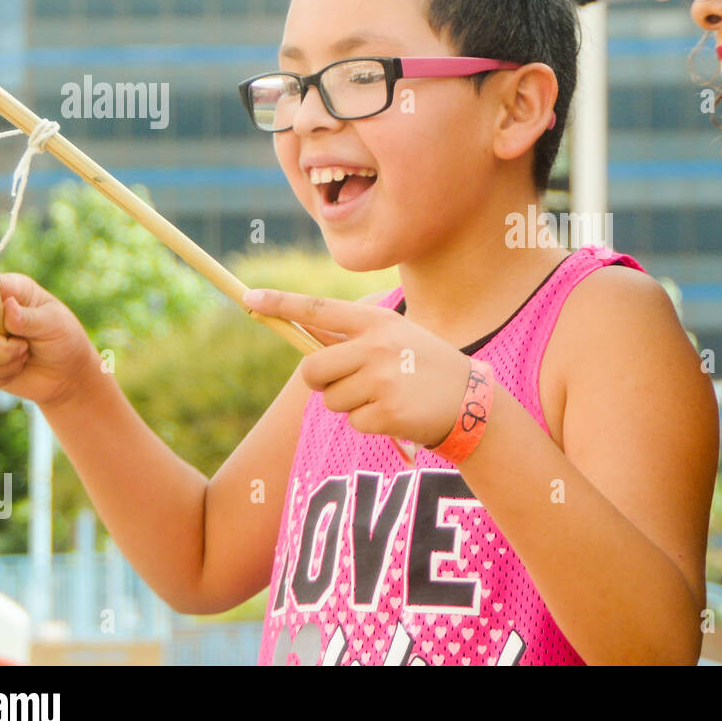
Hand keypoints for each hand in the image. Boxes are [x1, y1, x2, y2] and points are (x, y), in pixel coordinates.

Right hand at [0, 272, 97, 407]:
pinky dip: (0, 378)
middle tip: (25, 347)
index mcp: (12, 291)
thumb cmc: (63, 340)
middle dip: (4, 349)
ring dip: (6, 365)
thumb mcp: (55, 324)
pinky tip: (14, 370)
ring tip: (24, 357)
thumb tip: (8, 306)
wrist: (66, 372)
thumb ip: (31, 317)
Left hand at [243, 288, 470, 445]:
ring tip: (385, 395)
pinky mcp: (387, 412)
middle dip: (321, 382)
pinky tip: (396, 413)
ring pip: (331, 400)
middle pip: (313, 369)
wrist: (471, 400)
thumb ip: (351, 336)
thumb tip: (302, 331)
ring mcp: (383, 379)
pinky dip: (369, 423)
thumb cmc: (424, 365)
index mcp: (377, 321)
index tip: (250, 297)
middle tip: (348, 383)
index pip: (319, 309)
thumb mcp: (395, 336)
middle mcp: (377, 346)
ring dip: (350, 404)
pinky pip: (353, 422)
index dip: (282, 303)